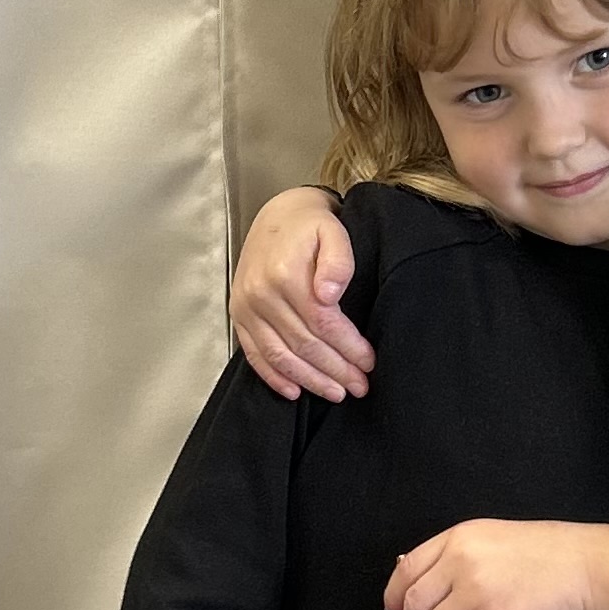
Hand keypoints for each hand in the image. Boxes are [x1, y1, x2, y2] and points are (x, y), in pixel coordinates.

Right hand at [232, 189, 369, 401]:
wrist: (278, 217)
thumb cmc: (309, 227)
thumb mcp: (333, 231)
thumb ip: (338, 260)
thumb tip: (329, 293)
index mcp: (285, 275)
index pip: (323, 324)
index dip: (348, 347)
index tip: (369, 362)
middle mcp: (261, 294)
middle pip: (303, 344)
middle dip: (335, 370)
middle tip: (359, 386)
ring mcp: (247, 307)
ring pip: (280, 356)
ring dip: (310, 380)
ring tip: (336, 393)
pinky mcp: (239, 315)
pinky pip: (255, 354)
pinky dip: (274, 377)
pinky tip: (295, 391)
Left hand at [386, 521, 603, 609]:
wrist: (587, 566)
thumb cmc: (550, 553)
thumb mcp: (494, 538)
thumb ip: (460, 556)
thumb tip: (427, 585)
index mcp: (459, 538)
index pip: (407, 569)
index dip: (393, 596)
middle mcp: (461, 562)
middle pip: (413, 604)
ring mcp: (477, 592)